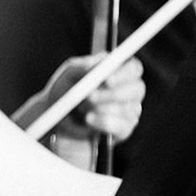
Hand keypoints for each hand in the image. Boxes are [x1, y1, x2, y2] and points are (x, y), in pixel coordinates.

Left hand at [17, 53, 144, 143]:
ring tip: (80, 107)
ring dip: (101, 108)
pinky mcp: (124, 129)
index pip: (134, 68)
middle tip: (90, 97)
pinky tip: (88, 119)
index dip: (124, 73)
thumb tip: (95, 66)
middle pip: (137, 89)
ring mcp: (130, 110)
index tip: (106, 79)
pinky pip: (122, 127)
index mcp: (120, 70)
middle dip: (113, 93)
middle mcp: (130, 90)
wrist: (58, 117)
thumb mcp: (69, 74)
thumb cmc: (66, 89)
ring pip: (127, 109)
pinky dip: (103, 122)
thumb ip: (82, 67)